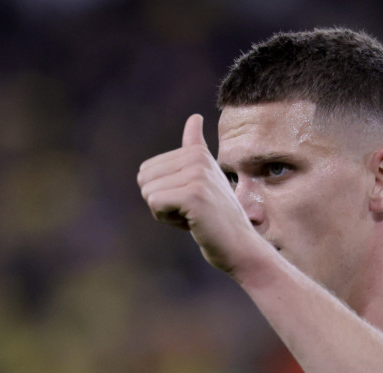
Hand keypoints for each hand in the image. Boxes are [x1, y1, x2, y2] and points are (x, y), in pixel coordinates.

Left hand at [137, 114, 258, 273]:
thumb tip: (194, 116)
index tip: (190, 200)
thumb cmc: (216, 216)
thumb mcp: (205, 177)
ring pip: (147, 193)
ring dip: (165, 212)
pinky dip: (167, 220)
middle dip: (161, 201)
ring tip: (193, 215)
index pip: (147, 169)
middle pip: (144, 179)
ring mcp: (196, 175)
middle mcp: (197, 158)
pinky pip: (154, 204)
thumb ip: (196, 148)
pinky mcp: (193, 194)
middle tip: (190, 211)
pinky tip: (191, 222)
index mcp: (196, 151)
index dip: (162, 192)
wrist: (239, 245)